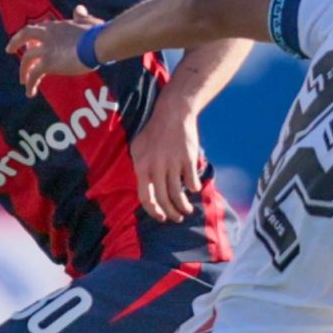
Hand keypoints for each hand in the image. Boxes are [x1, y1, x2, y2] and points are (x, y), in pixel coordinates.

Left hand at [6, 5, 102, 96]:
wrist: (98, 44)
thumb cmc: (97, 33)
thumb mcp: (88, 21)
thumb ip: (81, 16)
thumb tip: (79, 9)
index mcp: (57, 25)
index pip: (41, 28)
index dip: (35, 35)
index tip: (32, 41)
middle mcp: (47, 34)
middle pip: (25, 35)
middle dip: (15, 42)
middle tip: (9, 49)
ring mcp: (46, 49)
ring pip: (26, 58)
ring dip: (24, 70)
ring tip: (24, 81)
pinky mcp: (47, 63)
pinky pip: (33, 74)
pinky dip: (30, 84)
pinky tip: (30, 92)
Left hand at [130, 99, 201, 222]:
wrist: (172, 113)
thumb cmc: (154, 132)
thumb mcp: (138, 149)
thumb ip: (140, 169)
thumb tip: (145, 191)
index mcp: (142, 166)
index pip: (145, 197)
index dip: (153, 211)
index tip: (160, 218)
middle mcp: (156, 166)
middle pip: (163, 199)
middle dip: (170, 213)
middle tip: (176, 218)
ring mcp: (172, 163)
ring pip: (178, 194)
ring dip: (183, 206)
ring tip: (187, 210)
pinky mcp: (188, 159)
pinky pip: (191, 181)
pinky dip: (194, 188)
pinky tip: (194, 189)